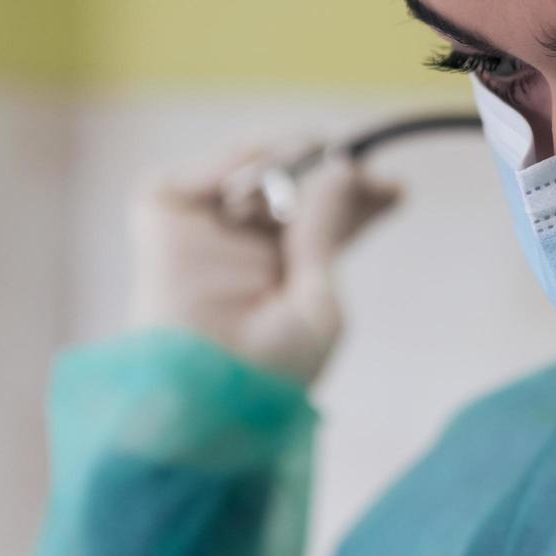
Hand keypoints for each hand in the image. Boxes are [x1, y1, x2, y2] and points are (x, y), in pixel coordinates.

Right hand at [128, 143, 400, 385]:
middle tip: (358, 172)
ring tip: (309, 174)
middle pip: (293, 190)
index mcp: (282, 275)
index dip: (357, 200)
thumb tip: (340, 170)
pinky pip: (199, 175)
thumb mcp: (318, 301)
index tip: (394, 189)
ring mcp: (202, 232)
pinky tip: (261, 183)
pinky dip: (234, 165)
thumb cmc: (268, 369)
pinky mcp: (161, 217)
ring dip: (287, 162)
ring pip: (250, 171)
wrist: (201, 392)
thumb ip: (326, 232)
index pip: (324, 223)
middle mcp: (242, 249)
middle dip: (330, 173)